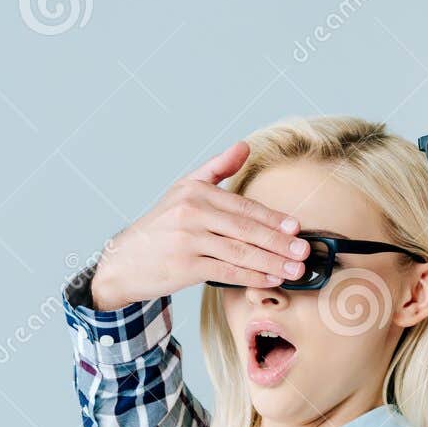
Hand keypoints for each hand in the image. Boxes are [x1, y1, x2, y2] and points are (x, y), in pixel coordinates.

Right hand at [89, 142, 310, 309]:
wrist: (123, 261)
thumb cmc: (160, 226)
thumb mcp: (183, 189)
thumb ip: (216, 169)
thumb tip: (245, 146)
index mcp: (195, 191)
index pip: (243, 206)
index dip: (273, 218)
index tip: (296, 228)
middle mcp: (191, 212)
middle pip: (245, 229)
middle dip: (279, 242)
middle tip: (304, 252)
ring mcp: (187, 240)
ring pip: (239, 252)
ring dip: (272, 263)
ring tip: (295, 270)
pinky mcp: (184, 266)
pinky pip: (226, 273)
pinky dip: (251, 277)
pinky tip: (270, 280)